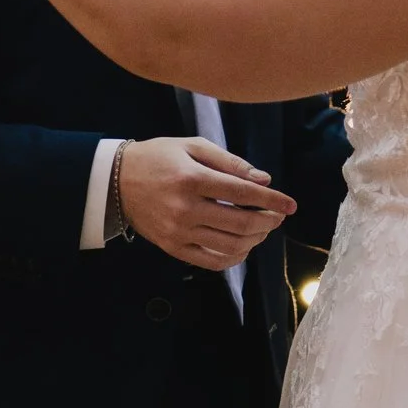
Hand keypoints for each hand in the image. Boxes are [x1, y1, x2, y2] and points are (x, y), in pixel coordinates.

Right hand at [117, 137, 295, 270]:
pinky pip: (212, 261)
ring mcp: (179, 232)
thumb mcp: (193, 146)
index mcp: (193, 179)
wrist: (117, 181)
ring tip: (263, 229)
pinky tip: (244, 246)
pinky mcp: (173, 248)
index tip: (290, 204)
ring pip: (230, 246)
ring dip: (255, 240)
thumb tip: (263, 180)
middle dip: (268, 221)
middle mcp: (186, 209)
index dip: (272, 201)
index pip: (243, 194)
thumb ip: (230, 162)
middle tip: (278, 216)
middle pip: (240, 224)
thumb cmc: (159, 157)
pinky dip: (234, 257)